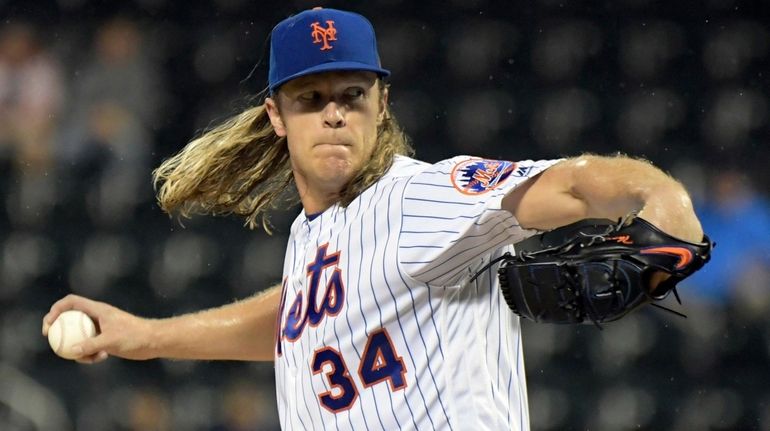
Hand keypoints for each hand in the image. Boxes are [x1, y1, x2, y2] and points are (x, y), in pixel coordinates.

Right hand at [42, 294, 156, 363]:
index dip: (55, 310)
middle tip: (52, 342)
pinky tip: (102, 358)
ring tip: (89, 356)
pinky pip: (88, 345)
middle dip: (59, 330)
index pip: (71, 302)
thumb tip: (72, 351)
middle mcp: (96, 316)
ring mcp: (100, 327)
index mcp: (97, 309)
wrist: (153, 341)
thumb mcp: (112, 341)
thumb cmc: (135, 336)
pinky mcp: (104, 339)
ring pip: (78, 335)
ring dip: (77, 347)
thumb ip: (91, 345)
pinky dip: (89, 353)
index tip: (49, 325)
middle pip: (70, 318)